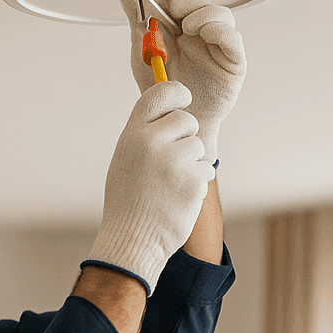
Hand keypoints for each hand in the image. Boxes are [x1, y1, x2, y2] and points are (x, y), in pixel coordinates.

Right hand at [84, 81, 215, 294]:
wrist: (132, 239)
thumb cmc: (128, 202)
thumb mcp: (126, 160)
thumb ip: (146, 135)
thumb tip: (170, 114)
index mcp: (132, 134)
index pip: (159, 94)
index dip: (176, 92)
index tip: (185, 98)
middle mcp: (152, 142)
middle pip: (187, 120)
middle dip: (187, 136)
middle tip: (175, 159)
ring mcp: (174, 161)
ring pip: (199, 147)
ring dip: (193, 164)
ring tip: (171, 185)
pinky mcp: (192, 181)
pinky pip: (206, 171)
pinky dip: (197, 184)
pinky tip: (178, 198)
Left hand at [120, 0, 245, 162]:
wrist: (177, 123)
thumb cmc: (166, 95)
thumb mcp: (144, 58)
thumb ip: (138, 28)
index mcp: (179, 32)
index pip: (176, 2)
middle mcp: (201, 36)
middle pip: (200, 4)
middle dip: (184, 1)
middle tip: (170, 6)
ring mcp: (219, 48)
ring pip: (221, 15)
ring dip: (202, 12)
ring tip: (185, 26)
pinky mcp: (233, 63)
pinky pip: (233, 39)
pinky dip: (220, 30)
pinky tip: (204, 32)